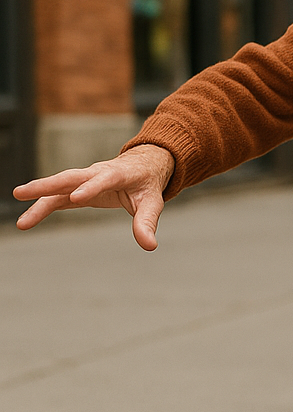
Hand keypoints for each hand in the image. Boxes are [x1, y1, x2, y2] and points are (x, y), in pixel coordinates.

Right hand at [13, 144, 175, 250]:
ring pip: (59, 186)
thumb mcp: (153, 203)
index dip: (91, 187)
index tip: (77, 198)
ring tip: (19, 211)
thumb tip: (149, 245)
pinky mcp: (78, 188)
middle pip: (69, 177)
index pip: (103, 179)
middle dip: (46, 184)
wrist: (142, 166)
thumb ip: (147, 223)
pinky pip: (58, 197)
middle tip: (21, 193)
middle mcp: (97, 173)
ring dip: (38, 195)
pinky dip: (44, 206)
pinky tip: (28, 219)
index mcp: (118, 174)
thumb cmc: (147, 184)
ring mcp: (85, 179)